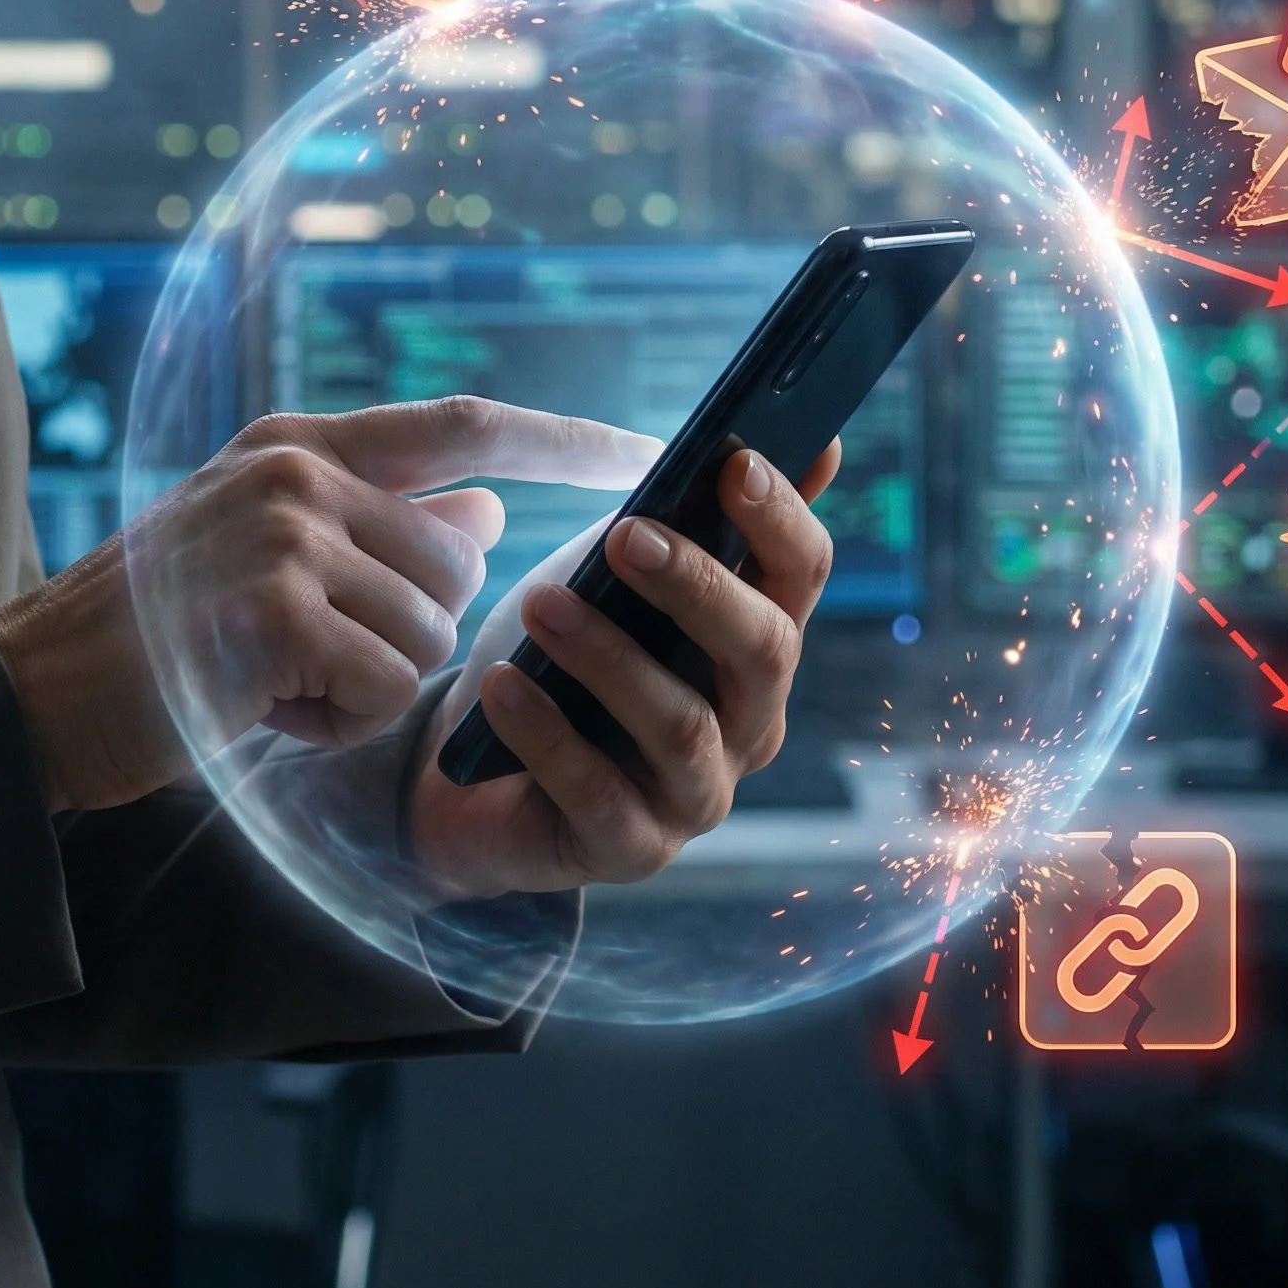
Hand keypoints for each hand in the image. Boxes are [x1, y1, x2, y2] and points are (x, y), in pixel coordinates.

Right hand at [0, 397, 658, 814]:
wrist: (29, 697)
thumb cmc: (158, 634)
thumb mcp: (270, 552)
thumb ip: (378, 525)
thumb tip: (490, 512)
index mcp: (302, 444)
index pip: (469, 425)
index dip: (569, 440)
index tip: (652, 454)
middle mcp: (300, 471)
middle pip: (458, 564)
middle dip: (407, 632)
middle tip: (302, 653)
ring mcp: (285, 534)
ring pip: (428, 632)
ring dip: (365, 684)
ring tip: (271, 678)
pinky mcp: (276, 612)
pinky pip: (386, 686)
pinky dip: (337, 722)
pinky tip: (263, 709)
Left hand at [409, 441, 839, 899]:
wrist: (475, 775)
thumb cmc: (566, 656)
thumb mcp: (624, 576)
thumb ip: (700, 518)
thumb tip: (812, 439)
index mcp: (757, 643)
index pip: (802, 576)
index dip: (781, 518)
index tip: (734, 461)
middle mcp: (749, 723)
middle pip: (762, 650)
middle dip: (698, 586)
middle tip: (628, 536)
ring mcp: (696, 795)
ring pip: (679, 723)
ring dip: (607, 655)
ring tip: (538, 605)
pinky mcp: (630, 849)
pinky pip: (596, 792)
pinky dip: (546, 732)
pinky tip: (500, 685)